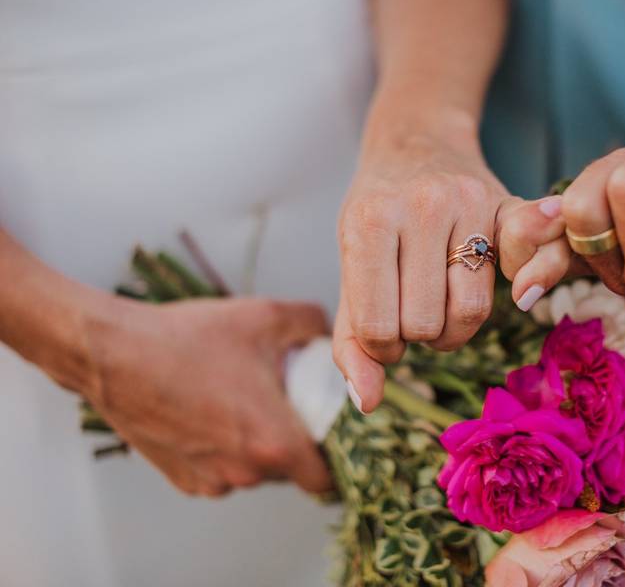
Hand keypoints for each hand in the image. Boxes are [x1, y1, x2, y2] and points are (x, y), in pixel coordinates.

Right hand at [81, 297, 331, 496]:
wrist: (113, 354)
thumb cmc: (188, 338)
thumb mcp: (266, 316)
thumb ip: (313, 324)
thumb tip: (329, 336)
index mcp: (274, 444)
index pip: (326, 479)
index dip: (337, 458)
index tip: (331, 432)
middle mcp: (245, 474)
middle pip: (292, 471)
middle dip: (296, 440)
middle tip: (288, 401)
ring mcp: (211, 482)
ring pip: (256, 472)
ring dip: (259, 445)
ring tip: (245, 400)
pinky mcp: (183, 480)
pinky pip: (223, 471)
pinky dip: (227, 450)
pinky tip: (215, 411)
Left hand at [335, 110, 507, 411]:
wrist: (416, 142)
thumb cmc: (378, 216)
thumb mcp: (350, 267)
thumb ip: (351, 339)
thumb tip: (369, 403)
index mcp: (368, 222)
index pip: (379, 329)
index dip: (382, 344)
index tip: (384, 325)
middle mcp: (420, 205)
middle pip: (427, 325)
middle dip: (419, 334)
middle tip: (414, 311)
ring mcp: (469, 200)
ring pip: (471, 313)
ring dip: (455, 327)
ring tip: (442, 304)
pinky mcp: (509, 203)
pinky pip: (525, 270)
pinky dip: (521, 288)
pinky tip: (506, 286)